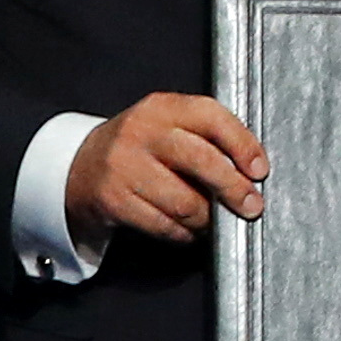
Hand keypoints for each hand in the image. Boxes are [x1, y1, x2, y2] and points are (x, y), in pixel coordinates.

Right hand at [70, 93, 262, 244]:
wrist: (81, 167)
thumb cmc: (142, 148)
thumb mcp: (168, 127)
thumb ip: (207, 138)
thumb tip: (251, 172)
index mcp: (162, 108)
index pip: (212, 117)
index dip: (243, 145)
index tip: (260, 170)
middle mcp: (141, 132)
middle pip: (201, 160)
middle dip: (233, 188)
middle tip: (251, 206)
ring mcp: (123, 166)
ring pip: (185, 202)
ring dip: (208, 218)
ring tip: (214, 219)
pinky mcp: (113, 200)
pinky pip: (164, 225)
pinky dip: (184, 233)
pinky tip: (189, 229)